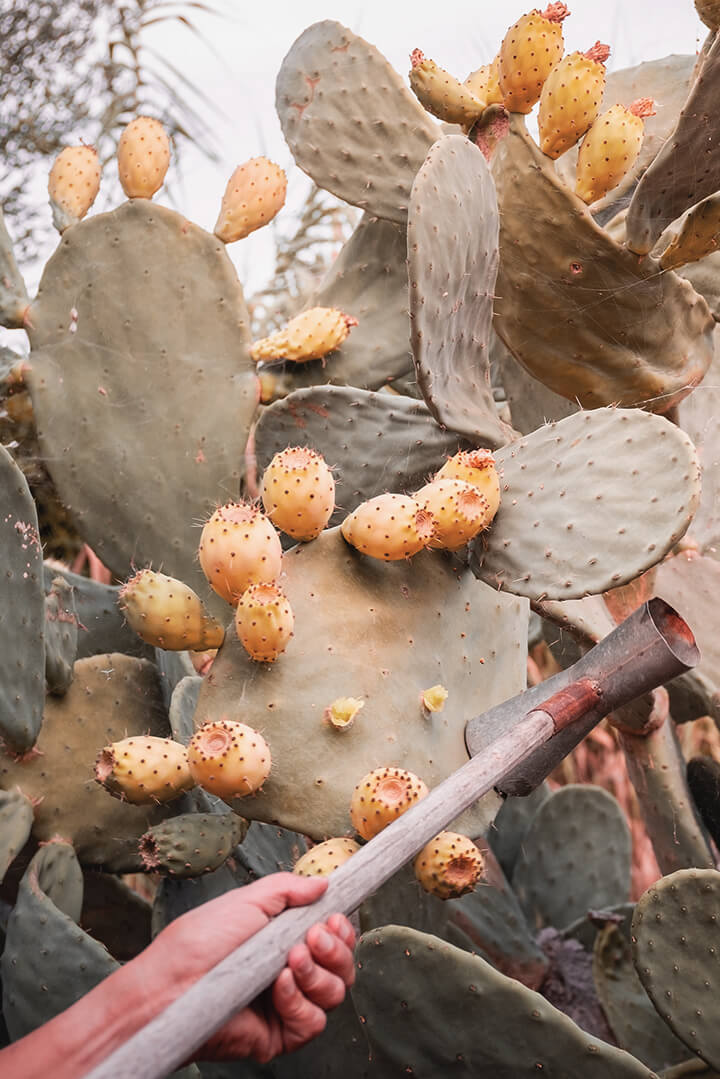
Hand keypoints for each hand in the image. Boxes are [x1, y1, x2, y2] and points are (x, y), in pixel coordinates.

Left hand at [143, 873, 355, 1062]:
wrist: (170, 985)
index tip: (333, 920)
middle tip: (312, 937)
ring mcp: (287, 1005)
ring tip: (289, 960)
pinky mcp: (279, 1035)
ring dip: (317, 973)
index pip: (333, 940)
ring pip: (334, 994)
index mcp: (285, 940)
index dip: (341, 931)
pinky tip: (279, 986)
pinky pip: (312, 1023)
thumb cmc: (199, 942)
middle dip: (335, 950)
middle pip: (342, 968)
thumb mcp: (246, 902)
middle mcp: (291, 973)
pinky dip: (300, 1001)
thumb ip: (289, 889)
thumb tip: (323, 884)